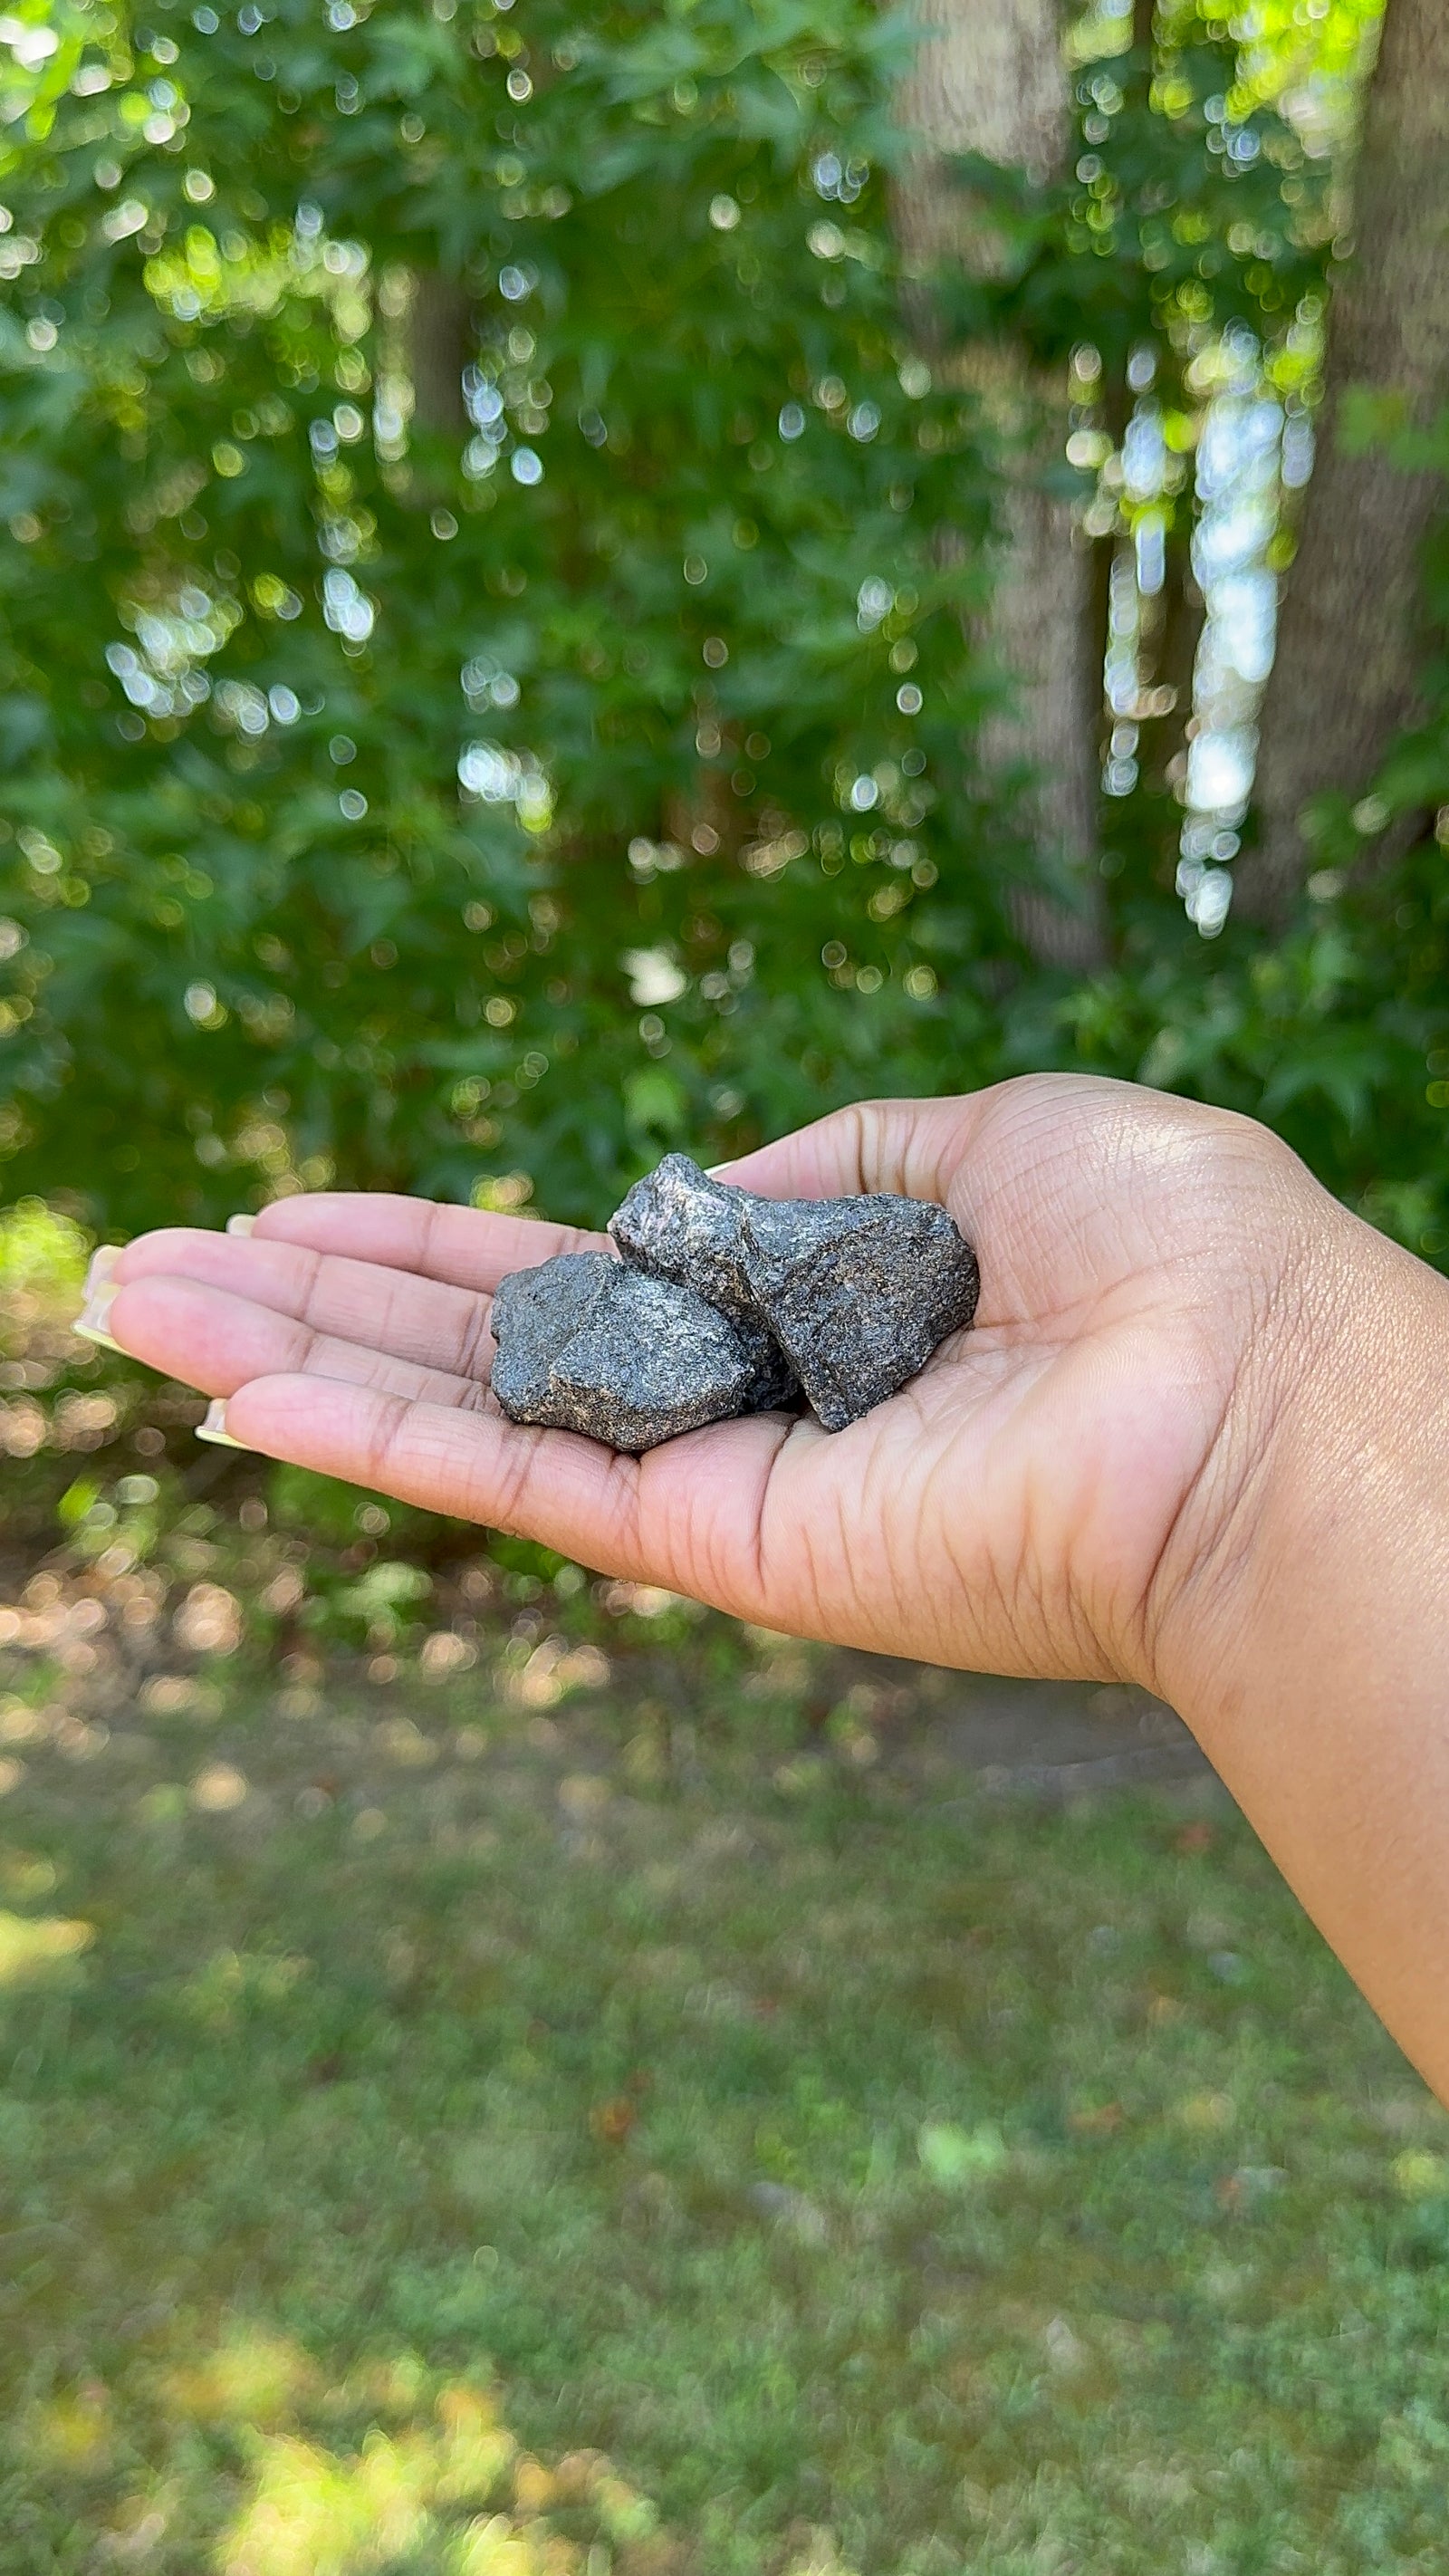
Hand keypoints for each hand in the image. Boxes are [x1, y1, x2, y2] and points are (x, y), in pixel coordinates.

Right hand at [91, 1075, 1334, 1695]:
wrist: (1254, 1395)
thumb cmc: (1170, 1252)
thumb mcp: (983, 1138)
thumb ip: (817, 1166)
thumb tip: (681, 1190)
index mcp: (799, 1303)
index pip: (570, 1269)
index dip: (427, 1236)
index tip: (301, 1204)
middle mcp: (739, 1403)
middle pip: (478, 1343)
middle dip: (308, 1300)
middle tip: (143, 1265)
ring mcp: (716, 1485)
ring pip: (459, 1418)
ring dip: (289, 1361)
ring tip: (132, 1310)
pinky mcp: (717, 1553)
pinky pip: (516, 1486)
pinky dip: (373, 1442)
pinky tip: (244, 1399)